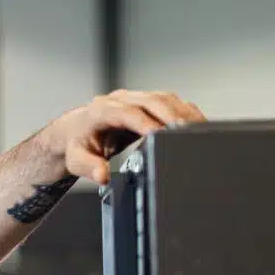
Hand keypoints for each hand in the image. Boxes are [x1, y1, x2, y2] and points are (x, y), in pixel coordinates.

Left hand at [37, 90, 206, 184]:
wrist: (75, 132)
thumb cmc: (78, 145)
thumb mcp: (77, 160)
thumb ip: (89, 167)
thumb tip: (103, 176)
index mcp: (101, 111)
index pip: (127, 113)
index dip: (145, 122)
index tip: (159, 135)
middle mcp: (119, 100)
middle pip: (151, 100)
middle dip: (171, 115)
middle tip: (188, 132)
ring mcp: (134, 99)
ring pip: (164, 98)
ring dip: (183, 112)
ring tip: (199, 129)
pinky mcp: (146, 103)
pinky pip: (169, 102)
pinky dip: (184, 112)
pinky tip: (196, 125)